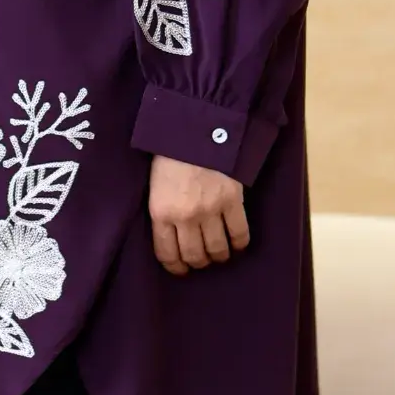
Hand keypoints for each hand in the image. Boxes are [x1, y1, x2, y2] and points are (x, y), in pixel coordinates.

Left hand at [147, 154, 250, 275]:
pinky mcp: (233, 202)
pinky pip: (239, 233)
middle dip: (199, 262)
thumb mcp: (155, 182)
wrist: (198, 125)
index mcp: (160, 211)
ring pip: (217, 250)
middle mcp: (185, 217)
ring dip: (219, 255)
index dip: (175, 267)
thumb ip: (162, 208)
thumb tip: (169, 231)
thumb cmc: (171, 151)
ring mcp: (210, 211)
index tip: (181, 269)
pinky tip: (238, 243)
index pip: (166, 253)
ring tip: (220, 252)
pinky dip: (239, 243)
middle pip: (194, 256)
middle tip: (202, 259)